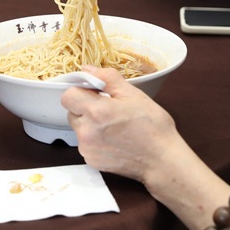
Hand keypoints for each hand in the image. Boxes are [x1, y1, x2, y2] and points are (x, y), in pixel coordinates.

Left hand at [61, 66, 180, 181]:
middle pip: (72, 111)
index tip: (96, 92)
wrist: (162, 160)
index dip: (81, 91)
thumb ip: (107, 78)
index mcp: (96, 111)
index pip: (68, 95)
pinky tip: (114, 139)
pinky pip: (85, 143)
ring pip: (78, 128)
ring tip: (113, 125)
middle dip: (85, 107)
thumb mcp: (134, 94)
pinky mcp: (91, 161)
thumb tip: (87, 69)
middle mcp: (87, 132)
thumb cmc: (152, 126)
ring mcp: (87, 149)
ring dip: (89, 123)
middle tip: (108, 108)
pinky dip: (95, 139)